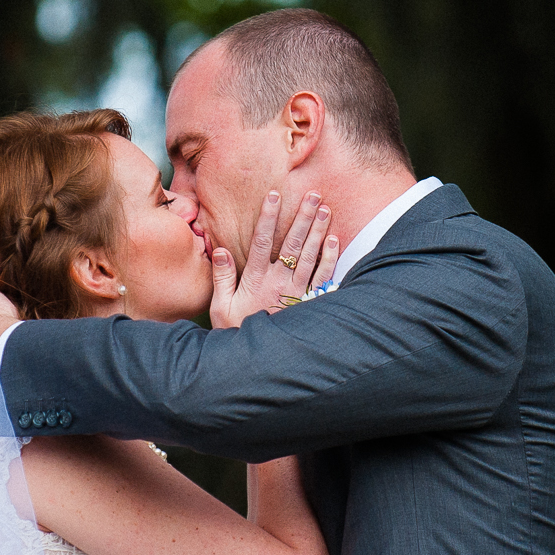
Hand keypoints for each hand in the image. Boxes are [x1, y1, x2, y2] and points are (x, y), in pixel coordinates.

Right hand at [209, 190, 339, 328]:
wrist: (262, 360)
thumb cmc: (237, 332)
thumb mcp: (221, 307)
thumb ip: (221, 278)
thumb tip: (219, 250)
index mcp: (256, 279)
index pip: (262, 240)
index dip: (269, 216)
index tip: (274, 195)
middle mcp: (279, 281)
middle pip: (292, 242)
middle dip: (303, 216)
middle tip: (313, 195)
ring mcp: (297, 291)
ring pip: (311, 255)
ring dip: (318, 230)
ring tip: (325, 209)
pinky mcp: (310, 302)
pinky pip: (324, 276)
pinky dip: (330, 258)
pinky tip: (334, 240)